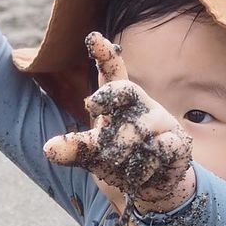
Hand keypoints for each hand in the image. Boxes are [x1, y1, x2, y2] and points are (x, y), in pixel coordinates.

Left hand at [43, 33, 193, 206]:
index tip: (93, 38)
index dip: (104, 55)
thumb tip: (47, 149)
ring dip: (120, 150)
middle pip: (127, 89)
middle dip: (109, 95)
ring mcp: (162, 123)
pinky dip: (141, 167)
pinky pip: (158, 150)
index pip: (112, 73)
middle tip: (91, 104)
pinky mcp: (177, 143)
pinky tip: (138, 174)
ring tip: (116, 163)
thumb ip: (73, 149)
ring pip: (137, 130)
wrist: (152, 186)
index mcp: (119, 103)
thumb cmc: (120, 161)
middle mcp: (141, 106)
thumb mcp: (92, 155)